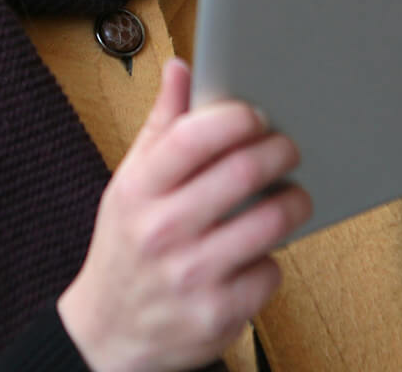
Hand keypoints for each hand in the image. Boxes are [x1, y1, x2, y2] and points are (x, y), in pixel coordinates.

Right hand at [57, 58, 310, 371]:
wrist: (109, 334)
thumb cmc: (126, 244)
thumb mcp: (130, 181)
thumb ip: (162, 124)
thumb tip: (181, 68)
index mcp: (137, 188)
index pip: (193, 136)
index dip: (235, 118)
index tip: (255, 114)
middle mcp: (161, 229)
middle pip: (240, 173)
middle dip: (278, 152)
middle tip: (288, 148)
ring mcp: (190, 274)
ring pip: (268, 222)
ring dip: (292, 201)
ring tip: (291, 194)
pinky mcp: (218, 314)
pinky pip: (270, 272)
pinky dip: (273, 258)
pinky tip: (258, 250)